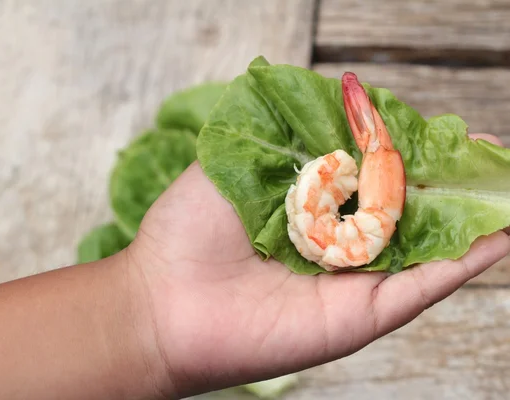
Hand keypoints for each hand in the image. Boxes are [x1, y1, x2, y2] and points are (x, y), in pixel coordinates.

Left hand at [130, 133, 509, 397]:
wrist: (163, 301)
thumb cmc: (188, 230)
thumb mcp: (236, 163)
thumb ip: (288, 141)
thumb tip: (342, 115)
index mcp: (311, 205)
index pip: (374, 172)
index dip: (408, 149)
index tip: (437, 126)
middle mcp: (338, 242)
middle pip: (408, 207)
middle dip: (450, 179)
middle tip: (488, 151)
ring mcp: (353, 279)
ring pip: (428, 246)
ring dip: (472, 215)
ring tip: (504, 182)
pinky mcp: (360, 315)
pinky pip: (423, 286)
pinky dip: (467, 260)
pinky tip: (502, 230)